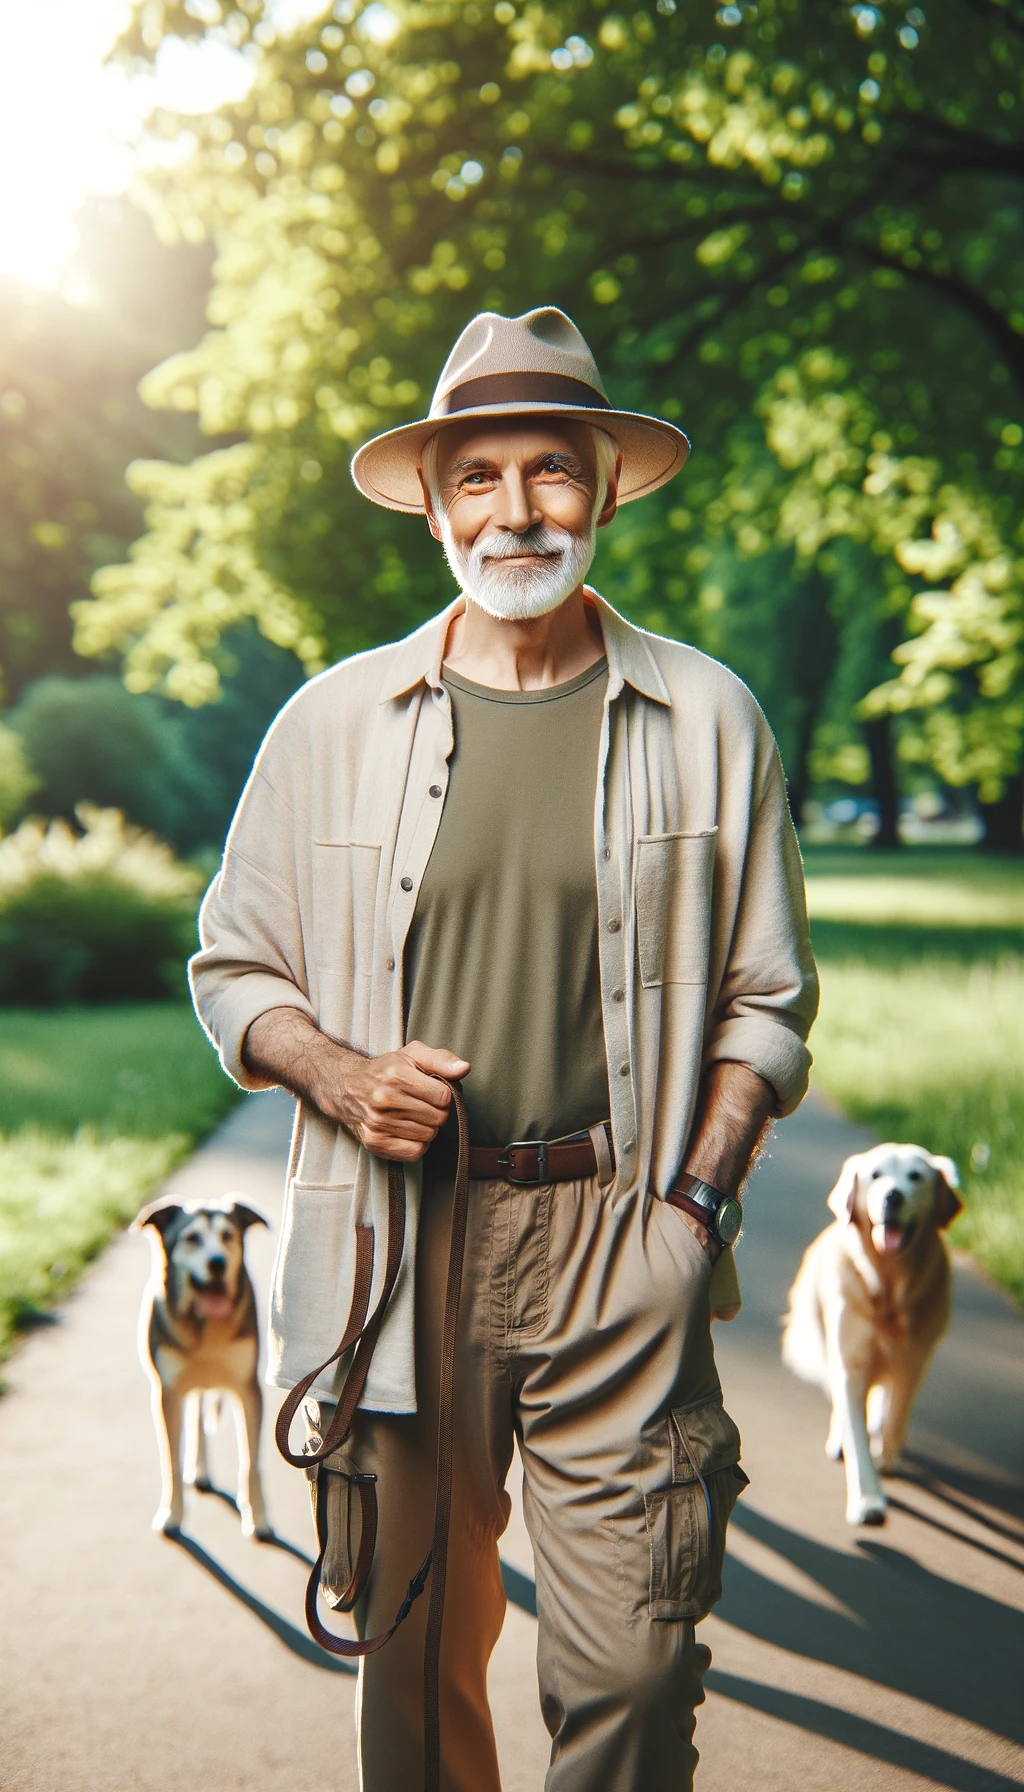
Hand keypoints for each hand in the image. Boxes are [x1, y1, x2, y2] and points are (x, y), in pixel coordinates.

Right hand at [242, 1009, 468, 1161]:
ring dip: (427, 1127)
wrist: (346, 1086)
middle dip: (437, 1111)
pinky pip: (414, 1152)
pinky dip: (417, 1144)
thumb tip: (464, 1069)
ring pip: (428, 1136)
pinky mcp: (375, 1142)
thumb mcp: (413, 1054)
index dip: (443, 1095)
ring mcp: (378, 1123)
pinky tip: (408, 1130)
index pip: (444, 1097)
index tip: (432, 1090)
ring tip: (413, 1115)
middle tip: (423, 1103)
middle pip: (438, 1118)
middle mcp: (385, 1100)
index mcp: (397, 1075)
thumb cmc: (385, 1070)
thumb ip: (441, 1059)